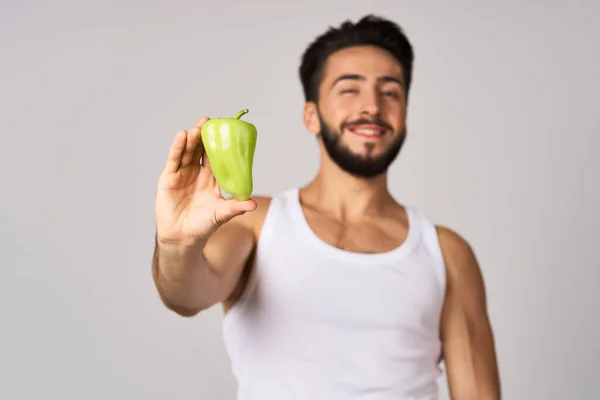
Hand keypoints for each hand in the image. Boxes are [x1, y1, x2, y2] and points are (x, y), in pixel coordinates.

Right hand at [154, 117, 257, 246]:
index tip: (226, 130)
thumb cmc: (204, 226)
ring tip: (198, 126)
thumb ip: (236, 206)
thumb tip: (254, 203)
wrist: (183, 238)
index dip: (220, 144)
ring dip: (192, 138)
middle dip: (205, 136)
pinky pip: (174, 160)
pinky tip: (182, 136)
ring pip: (188, 152)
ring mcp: (182, 175)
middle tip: (210, 121)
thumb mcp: (222, 213)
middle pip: (201, 150)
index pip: (216, 157)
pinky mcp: (169, 178)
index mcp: (211, 179)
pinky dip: (178, 147)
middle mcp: (197, 174)